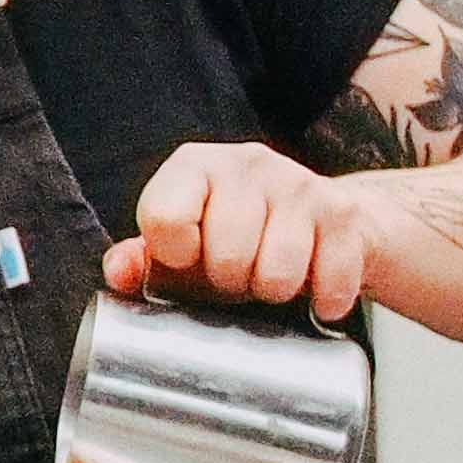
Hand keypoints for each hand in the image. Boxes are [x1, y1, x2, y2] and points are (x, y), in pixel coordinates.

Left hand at [101, 141, 374, 322]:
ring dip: (274, 292)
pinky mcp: (343, 212)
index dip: (176, 258)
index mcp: (193, 166)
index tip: (190, 260)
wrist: (323, 222)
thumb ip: (141, 261)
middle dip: (231, 282)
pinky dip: (324, 301)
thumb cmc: (238, 238)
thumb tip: (119, 270)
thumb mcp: (182, 249)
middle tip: (238, 273)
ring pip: (277, 274)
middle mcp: (245, 162)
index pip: (164, 219)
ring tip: (271, 276)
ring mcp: (298, 183)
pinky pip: (331, 282)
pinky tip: (315, 288)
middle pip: (226, 256)